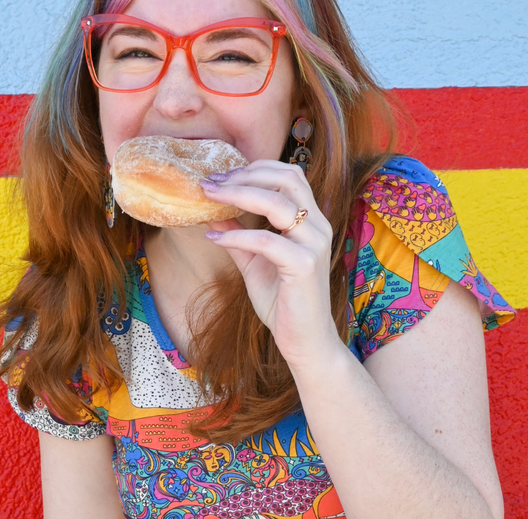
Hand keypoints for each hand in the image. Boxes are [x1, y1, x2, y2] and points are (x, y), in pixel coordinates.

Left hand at [200, 160, 339, 368]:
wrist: (303, 340)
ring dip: (238, 195)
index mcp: (310, 221)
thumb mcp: (255, 263)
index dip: (254, 170)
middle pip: (286, 179)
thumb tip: (213, 216)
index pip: (289, 176)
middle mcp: (318, 226)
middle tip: (212, 182)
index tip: (220, 177)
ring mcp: (314, 244)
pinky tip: (215, 238)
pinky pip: (266, 241)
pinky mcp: (304, 266)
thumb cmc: (283, 301)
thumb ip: (239, 238)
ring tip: (210, 198)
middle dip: (244, 176)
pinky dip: (238, 235)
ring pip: (277, 203)